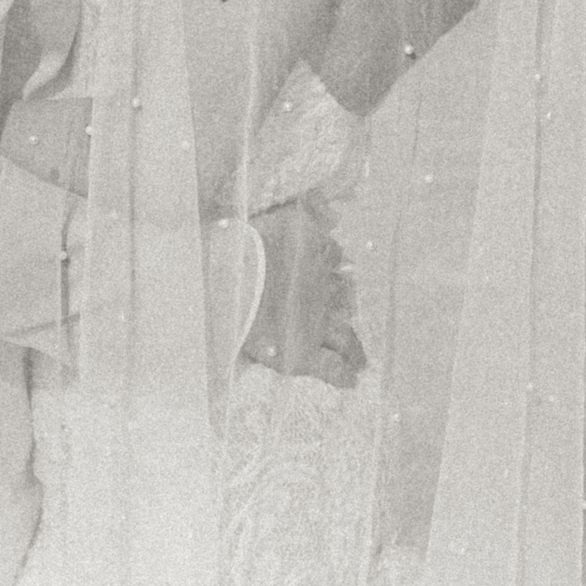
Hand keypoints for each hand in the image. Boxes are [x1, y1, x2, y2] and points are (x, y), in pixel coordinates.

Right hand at [241, 198, 365, 388]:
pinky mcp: (304, 351)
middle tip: (346, 311)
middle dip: (343, 302)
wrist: (226, 280)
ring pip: (345, 334)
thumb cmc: (237, 245)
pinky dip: (342, 374)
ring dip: (353, 344)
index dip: (330, 260)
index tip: (331, 264)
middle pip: (342, 294)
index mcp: (312, 251)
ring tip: (360, 357)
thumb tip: (325, 205)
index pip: (331, 253)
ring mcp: (316, 321)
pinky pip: (330, 366)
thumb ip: (302, 210)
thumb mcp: (272, 216)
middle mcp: (321, 286)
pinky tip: (351, 380)